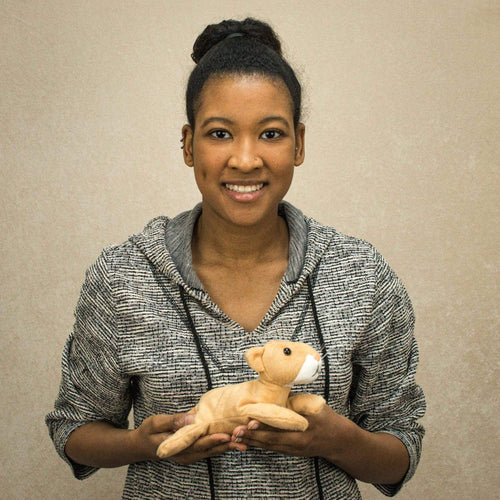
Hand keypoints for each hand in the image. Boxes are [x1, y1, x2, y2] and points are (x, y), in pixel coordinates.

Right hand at [133, 413, 246, 465]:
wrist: (141, 446)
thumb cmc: (148, 431)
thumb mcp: (156, 422)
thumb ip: (173, 421)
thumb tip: (192, 419)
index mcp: (176, 448)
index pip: (197, 445)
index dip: (212, 440)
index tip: (226, 435)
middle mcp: (185, 456)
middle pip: (209, 450)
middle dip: (226, 444)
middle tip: (243, 437)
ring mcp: (190, 456)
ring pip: (211, 452)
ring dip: (228, 447)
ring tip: (244, 440)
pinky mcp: (193, 453)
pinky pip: (210, 451)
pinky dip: (222, 446)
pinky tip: (234, 441)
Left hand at [231, 405, 346, 460]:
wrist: (339, 440)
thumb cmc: (326, 418)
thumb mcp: (314, 406)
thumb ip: (295, 400)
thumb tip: (276, 389)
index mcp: (304, 430)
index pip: (281, 428)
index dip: (264, 425)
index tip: (249, 420)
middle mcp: (297, 443)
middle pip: (271, 440)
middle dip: (252, 436)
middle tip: (235, 432)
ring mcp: (293, 450)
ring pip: (269, 446)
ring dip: (252, 441)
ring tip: (235, 437)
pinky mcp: (290, 452)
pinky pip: (272, 448)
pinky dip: (259, 444)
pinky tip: (247, 441)